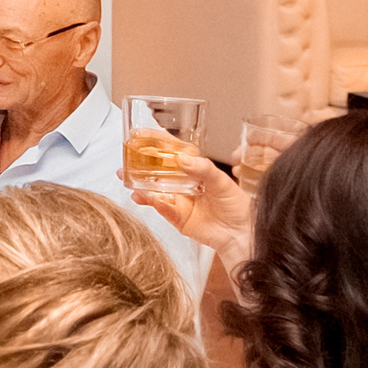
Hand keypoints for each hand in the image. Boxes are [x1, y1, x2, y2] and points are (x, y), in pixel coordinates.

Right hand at [127, 151, 254, 270]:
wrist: (242, 233)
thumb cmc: (237, 205)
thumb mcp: (222, 181)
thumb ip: (203, 169)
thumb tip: (183, 158)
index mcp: (195, 169)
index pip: (172, 152)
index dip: (156, 142)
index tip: (139, 134)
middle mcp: (183, 183)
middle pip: (157, 171)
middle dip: (139, 165)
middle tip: (125, 160)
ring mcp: (178, 200)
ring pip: (154, 190)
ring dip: (140, 185)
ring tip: (128, 181)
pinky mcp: (177, 217)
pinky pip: (162, 208)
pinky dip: (153, 202)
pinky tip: (147, 197)